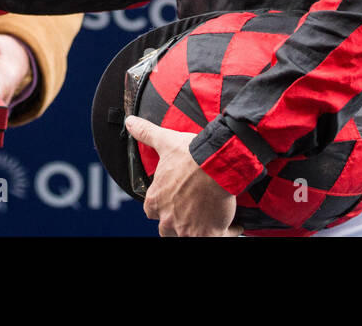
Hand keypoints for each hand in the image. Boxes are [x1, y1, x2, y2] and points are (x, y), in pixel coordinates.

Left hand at [124, 116, 240, 236]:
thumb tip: (130, 122)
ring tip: (209, 220)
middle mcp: (167, 218)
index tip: (172, 200)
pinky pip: (216, 238)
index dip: (162, 206)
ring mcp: (186, 229)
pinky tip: (232, 225)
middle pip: (167, 229)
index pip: (151, 210)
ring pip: (187, 237)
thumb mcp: (166, 142)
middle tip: (190, 212)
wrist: (215, 163)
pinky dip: (225, 233)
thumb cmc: (190, 154)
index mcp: (155, 199)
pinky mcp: (207, 234)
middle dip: (176, 223)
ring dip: (196, 230)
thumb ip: (146, 134)